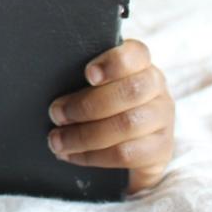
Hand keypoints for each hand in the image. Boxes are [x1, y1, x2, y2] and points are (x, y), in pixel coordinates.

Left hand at [46, 39, 173, 193]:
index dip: (114, 62)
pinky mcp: (161, 151)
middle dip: (87, 105)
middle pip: (131, 91)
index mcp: (141, 66)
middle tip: (56, 114)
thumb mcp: (93, 87)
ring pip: (128, 125)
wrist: (127, 147)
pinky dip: (93, 156)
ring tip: (57, 140)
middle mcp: (157, 90)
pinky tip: (72, 155)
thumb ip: (83, 80)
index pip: (136, 54)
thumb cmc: (100, 106)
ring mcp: (163, 121)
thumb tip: (49, 82)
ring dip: (84, 135)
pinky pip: (127, 155)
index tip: (88, 74)